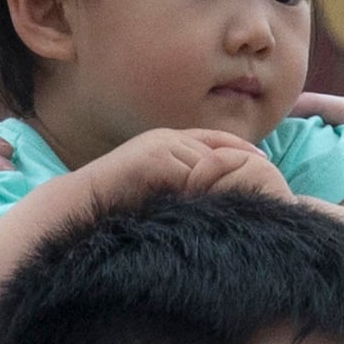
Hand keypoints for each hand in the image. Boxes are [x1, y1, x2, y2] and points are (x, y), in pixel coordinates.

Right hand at [78, 126, 285, 209]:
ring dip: (222, 182)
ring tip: (245, 200)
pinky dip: (204, 189)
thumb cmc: (117, 202)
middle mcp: (165, 138)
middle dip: (237, 167)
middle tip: (263, 181)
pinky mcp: (153, 160)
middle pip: (215, 150)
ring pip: (207, 163)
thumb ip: (182, 180)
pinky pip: (191, 173)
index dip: (240, 149)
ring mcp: (159, 146)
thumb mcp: (157, 185)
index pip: (213, 139)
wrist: (79, 204)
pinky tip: (215, 204)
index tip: (263, 161)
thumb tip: (214, 192)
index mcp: (166, 141)